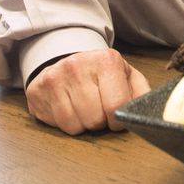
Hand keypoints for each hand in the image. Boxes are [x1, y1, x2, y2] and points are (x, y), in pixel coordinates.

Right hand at [25, 48, 150, 134]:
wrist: (67, 58)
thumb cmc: (102, 73)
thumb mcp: (127, 75)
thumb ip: (141, 92)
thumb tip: (146, 112)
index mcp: (106, 60)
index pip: (116, 106)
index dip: (118, 120)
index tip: (116, 117)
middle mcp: (78, 66)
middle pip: (94, 119)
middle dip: (100, 122)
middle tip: (99, 109)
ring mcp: (55, 77)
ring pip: (75, 125)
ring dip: (83, 124)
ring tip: (85, 108)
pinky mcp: (37, 90)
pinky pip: (58, 125)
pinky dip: (67, 123)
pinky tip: (70, 108)